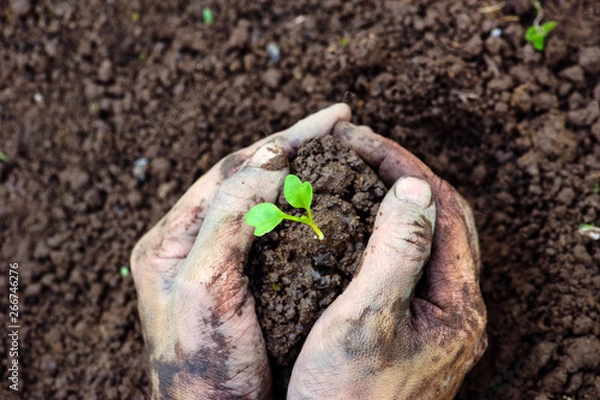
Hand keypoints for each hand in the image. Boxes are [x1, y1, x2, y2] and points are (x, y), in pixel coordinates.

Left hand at [130, 104, 350, 398]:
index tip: (331, 121)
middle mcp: (192, 242)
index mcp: (171, 237)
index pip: (232, 169)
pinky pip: (274, 232)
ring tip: (339, 151)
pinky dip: (302, 209)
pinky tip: (327, 201)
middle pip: (248, 177)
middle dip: (296, 147)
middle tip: (342, 123)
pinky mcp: (243, 282)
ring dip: (300, 173)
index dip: (283, 141)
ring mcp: (219, 260)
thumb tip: (269, 159)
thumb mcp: (204, 287)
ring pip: (263, 201)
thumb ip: (229, 219)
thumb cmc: (205, 369)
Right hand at [288, 122, 486, 398]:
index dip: (400, 164)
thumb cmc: (346, 399)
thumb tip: (413, 188)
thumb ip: (397, 253)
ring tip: (357, 178)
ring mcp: (439, 318)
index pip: (440, 207)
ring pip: (429, 238)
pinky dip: (389, 231)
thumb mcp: (365, 322)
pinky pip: (412, 261)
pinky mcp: (417, 328)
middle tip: (357, 151)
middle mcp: (457, 308)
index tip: (355, 140)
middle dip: (402, 174)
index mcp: (457, 303)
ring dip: (398, 200)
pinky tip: (358, 228)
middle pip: (444, 217)